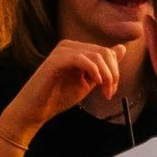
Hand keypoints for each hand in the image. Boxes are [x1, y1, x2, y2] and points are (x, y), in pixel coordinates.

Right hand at [0, 36, 130, 143]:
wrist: (35, 110)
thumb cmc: (57, 97)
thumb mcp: (87, 82)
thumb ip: (102, 67)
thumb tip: (121, 49)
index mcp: (76, 50)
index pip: (106, 52)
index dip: (114, 72)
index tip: (110, 91)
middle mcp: (69, 46)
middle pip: (104, 52)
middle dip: (112, 74)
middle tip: (109, 93)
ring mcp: (62, 51)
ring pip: (96, 55)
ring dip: (106, 76)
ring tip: (104, 92)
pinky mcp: (56, 60)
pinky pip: (82, 59)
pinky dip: (94, 71)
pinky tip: (94, 82)